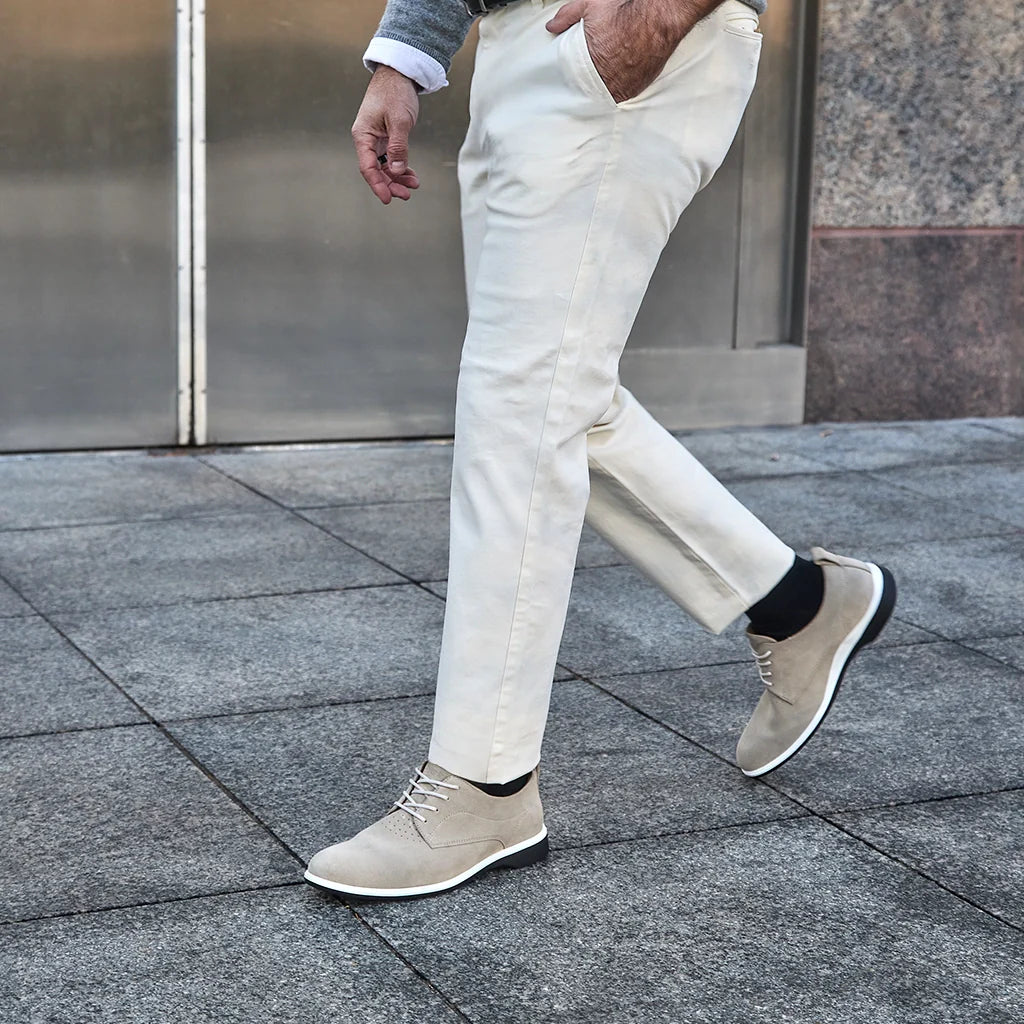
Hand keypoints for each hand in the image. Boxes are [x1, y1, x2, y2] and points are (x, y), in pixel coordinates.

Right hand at [351, 66, 421, 203]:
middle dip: (390, 184)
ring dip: (397, 178)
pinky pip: (391, 158)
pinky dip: (400, 167)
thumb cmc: (395, 92)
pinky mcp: (386, 137)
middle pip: (376, 170)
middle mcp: (367, 139)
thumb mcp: (399, 121)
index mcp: (363, 135)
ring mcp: (376, 139)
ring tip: (413, 185)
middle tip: (406, 195)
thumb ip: (398, 147)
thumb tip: (396, 171)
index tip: (387, 199)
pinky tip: (411, 175)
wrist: (399, 73)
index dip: (377, 185)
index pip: (368, 167)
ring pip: (384, 166)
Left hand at [546, 0, 710, 102]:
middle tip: (589, 73)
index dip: (573, 75)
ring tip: (604, 75)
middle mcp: (608, 78)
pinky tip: (618, 77)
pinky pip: (625, 92)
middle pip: (591, 87)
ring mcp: (625, 84)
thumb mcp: (591, 6)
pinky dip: (621, 86)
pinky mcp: (639, 86)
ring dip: (604, 85)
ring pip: (607, 92)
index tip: (572, 74)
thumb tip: (552, 26)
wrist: (659, 17)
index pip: (574, 78)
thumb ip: (568, 16)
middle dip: (588, 81)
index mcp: (591, 62)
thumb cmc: (628, 11)